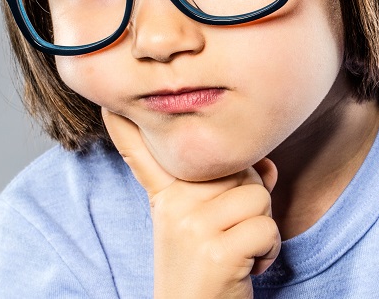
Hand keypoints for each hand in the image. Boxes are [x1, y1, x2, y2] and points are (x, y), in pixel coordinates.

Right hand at [103, 109, 280, 298]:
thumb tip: (268, 165)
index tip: (109, 104)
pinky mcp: (217, 252)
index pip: (145, 155)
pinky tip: (246, 268)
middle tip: (229, 235)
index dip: (127, 127)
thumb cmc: (208, 274)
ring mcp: (192, 227)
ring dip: (263, 228)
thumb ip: (231, 189)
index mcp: (166, 197)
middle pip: (238, 167)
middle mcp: (174, 205)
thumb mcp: (206, 227)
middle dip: (250, 199)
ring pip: (257, 194)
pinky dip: (269, 251)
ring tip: (238, 251)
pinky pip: (267, 228)